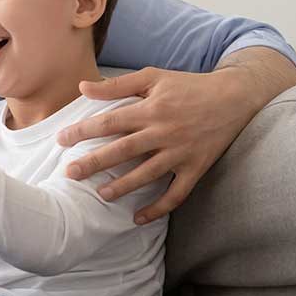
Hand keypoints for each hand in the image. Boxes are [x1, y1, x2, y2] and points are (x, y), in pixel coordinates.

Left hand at [56, 66, 260, 223]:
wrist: (234, 97)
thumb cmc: (189, 85)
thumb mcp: (153, 77)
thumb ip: (117, 84)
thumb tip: (82, 87)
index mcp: (150, 109)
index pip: (109, 121)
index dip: (83, 131)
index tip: (61, 140)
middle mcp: (163, 132)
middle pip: (122, 151)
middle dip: (94, 163)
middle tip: (69, 174)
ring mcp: (180, 153)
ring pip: (147, 175)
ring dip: (122, 187)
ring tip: (100, 195)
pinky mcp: (196, 168)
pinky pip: (176, 195)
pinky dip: (157, 209)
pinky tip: (137, 218)